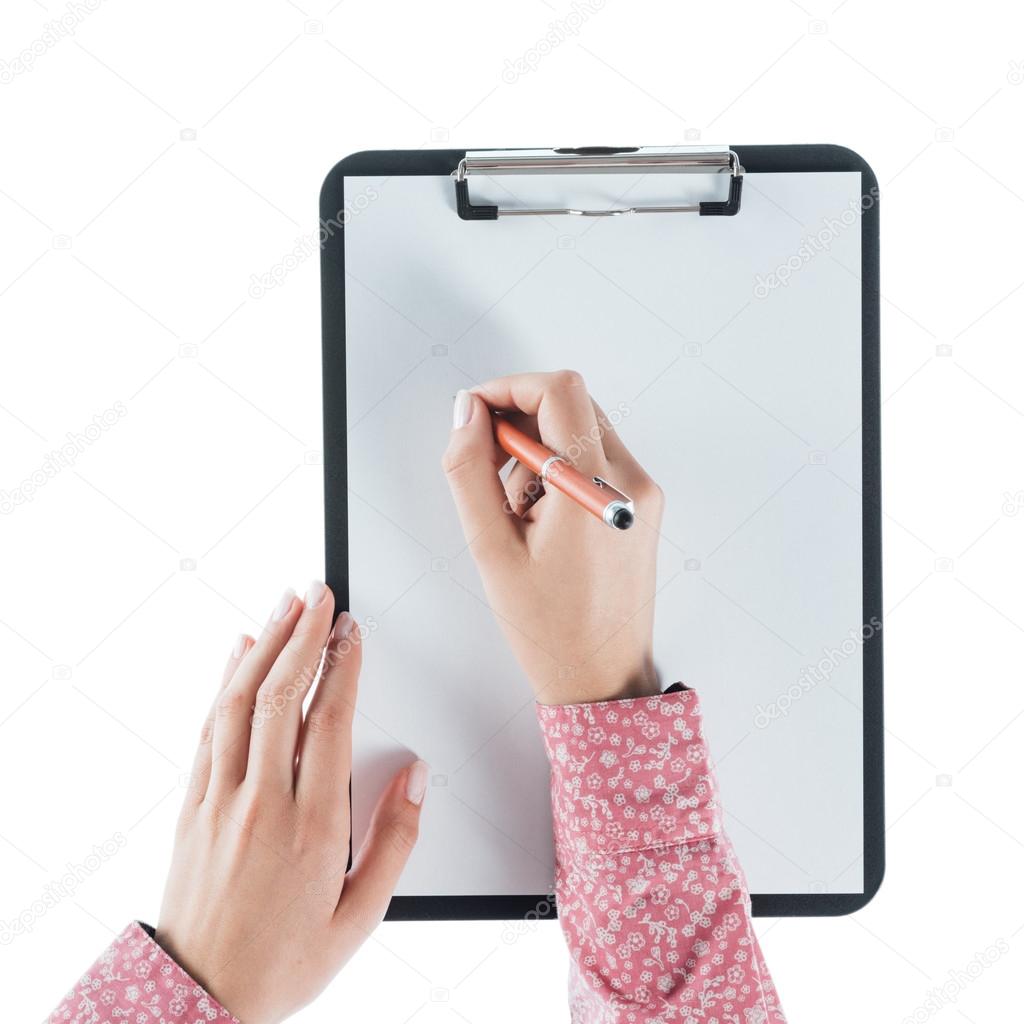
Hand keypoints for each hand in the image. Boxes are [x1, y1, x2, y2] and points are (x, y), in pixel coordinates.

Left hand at [157, 582, 426, 1023]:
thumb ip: (394, 843)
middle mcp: (262, 802)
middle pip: (280, 696)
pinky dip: (222, 683)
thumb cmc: (284, 960)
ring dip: (263, 646)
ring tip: (284, 605)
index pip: (328, 721)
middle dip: (301, 636)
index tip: (351, 630)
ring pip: (237, 703)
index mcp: (313, 826)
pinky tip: (236, 653)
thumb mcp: (360, 918)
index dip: (342, 666)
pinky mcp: (192, 806)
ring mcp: (220, 800)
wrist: (199, 997)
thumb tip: (416, 779)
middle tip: (317, 594)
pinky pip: (207, 730)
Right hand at [442, 370, 663, 704]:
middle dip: (521, 422)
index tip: (477, 412)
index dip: (509, 388)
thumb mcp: (491, 549)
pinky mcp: (642, 508)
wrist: (603, 680)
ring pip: (583, 431)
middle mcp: (630, 482)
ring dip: (540, 450)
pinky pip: (598, 461)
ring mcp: (642, 495)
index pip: (558, 391)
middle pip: (572, 406)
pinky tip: (541, 518)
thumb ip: (470, 470)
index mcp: (594, 488)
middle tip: (489, 465)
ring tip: (516, 510)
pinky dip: (561, 471)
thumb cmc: (550, 629)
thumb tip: (466, 414)